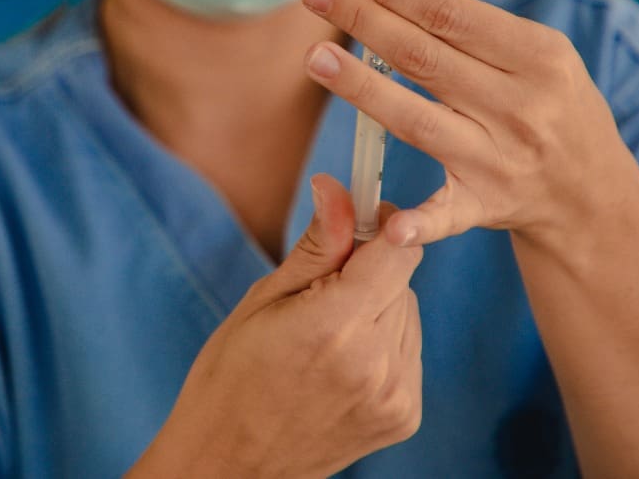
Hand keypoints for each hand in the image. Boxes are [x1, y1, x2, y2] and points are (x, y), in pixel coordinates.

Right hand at [131, 175, 422, 478]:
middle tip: (317, 297)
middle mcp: (376, 362)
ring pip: (407, 314)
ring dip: (376, 310)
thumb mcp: (262, 300)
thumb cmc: (230, 376)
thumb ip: (316, 245)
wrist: (230, 462)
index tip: (356, 224)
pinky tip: (338, 364)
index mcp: (336, 326)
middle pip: (402, 279)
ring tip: (324, 338)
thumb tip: (337, 187)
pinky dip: (381, 346)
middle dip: (367, 273)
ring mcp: (396, 395)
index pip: (399, 250)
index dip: (381, 227)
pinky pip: (408, 351)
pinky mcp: (405, 416)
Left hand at [299, 0, 638, 247]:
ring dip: (363, 88)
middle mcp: (521, 107)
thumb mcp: (527, 51)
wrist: (592, 195)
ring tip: (315, 57)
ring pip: (418, 120)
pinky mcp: (485, 206)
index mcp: (539, 56)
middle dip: (365, 20)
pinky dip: (420, 221)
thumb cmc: (550, 105)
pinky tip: (388, 223)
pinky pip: (446, 214)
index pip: (450, 15)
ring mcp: (502, 160)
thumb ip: (458, 9)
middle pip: (425, 58)